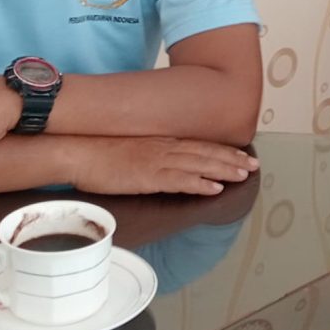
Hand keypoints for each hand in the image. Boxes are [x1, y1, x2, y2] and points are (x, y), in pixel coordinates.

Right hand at [69, 136, 258, 195]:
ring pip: (198, 165)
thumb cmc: (95, 151)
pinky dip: (200, 184)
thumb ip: (146, 153)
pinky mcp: (147, 176)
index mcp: (157, 141)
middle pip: (204, 152)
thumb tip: (158, 161)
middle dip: (231, 159)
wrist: (76, 151)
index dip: (221, 149)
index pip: (196, 144)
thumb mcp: (127, 148)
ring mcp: (155, 161)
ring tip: (245, 174)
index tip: (241, 154)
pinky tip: (216, 188)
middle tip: (254, 165)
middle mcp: (161, 148)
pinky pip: (179, 181)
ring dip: (224, 170)